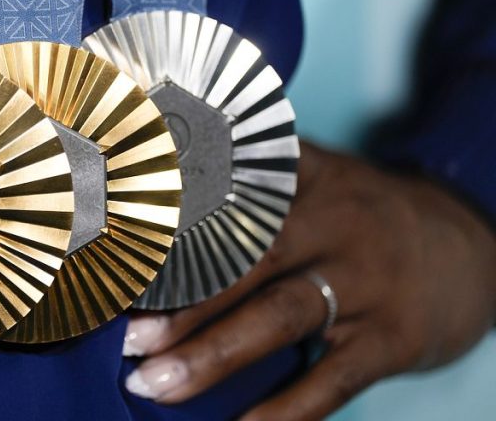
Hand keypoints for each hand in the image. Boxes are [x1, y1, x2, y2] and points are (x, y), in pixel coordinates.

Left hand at [122, 142, 495, 419]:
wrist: (468, 244)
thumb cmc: (357, 216)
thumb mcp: (310, 182)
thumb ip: (242, 188)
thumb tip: (146, 222)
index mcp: (301, 177)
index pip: (224, 193)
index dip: (166, 226)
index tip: (114, 255)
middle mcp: (331, 220)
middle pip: (242, 260)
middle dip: (178, 301)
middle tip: (124, 336)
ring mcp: (364, 279)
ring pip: (278, 316)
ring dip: (210, 354)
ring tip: (151, 383)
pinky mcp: (391, 336)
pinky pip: (332, 378)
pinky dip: (284, 408)